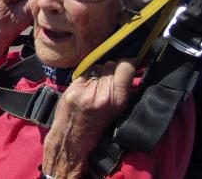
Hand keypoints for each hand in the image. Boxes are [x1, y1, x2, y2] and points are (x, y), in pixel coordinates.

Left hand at [42, 59, 134, 177]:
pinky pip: (84, 72)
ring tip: (95, 87)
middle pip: (110, 64)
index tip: (125, 67)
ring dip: (97, 73)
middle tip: (106, 83)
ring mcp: (87, 90)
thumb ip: (122, 88)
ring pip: (97, 66)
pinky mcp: (74, 88)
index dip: (126, 64)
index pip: (126, 66)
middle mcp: (103, 93)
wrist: (73, 138)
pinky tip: (84, 88)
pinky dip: (85, 76)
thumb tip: (128, 66)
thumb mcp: (117, 109)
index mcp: (118, 99)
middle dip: (110, 70)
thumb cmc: (98, 124)